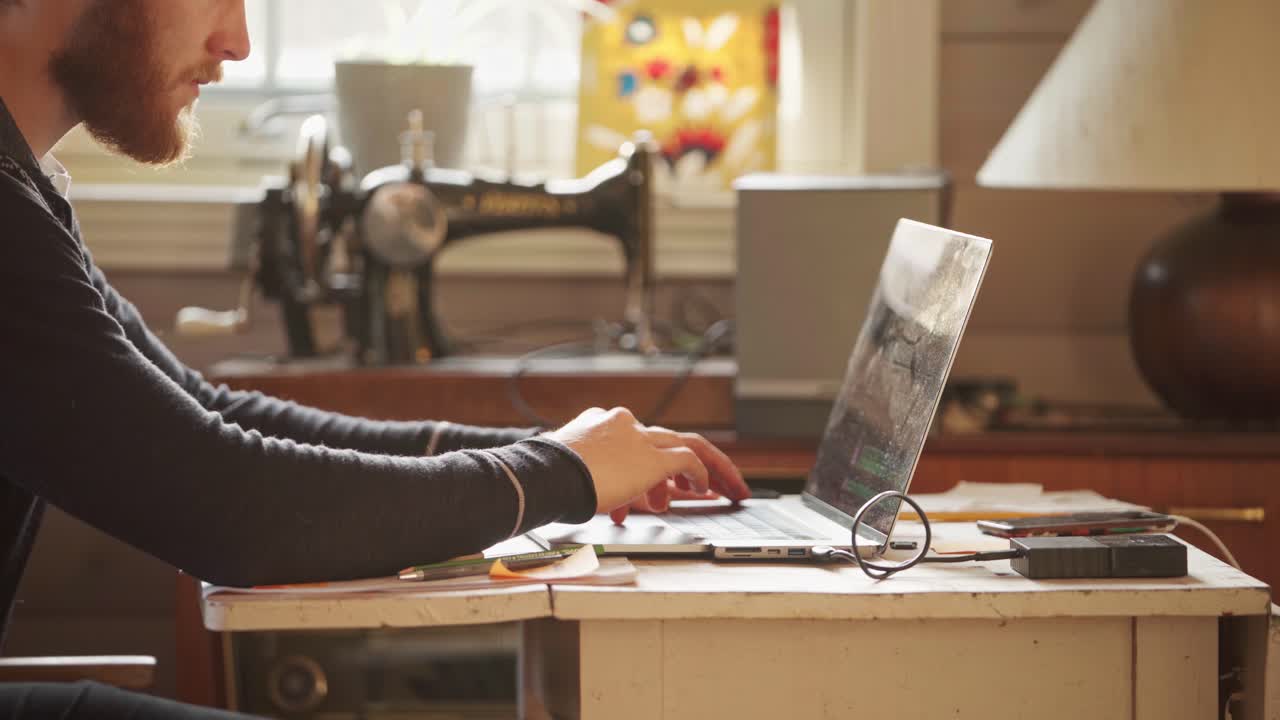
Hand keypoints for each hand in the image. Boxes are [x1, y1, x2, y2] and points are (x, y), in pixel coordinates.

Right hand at [544, 407, 750, 523]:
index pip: (639, 440)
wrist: (546, 475)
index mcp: (602, 425)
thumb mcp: (573, 472)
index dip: (655, 462)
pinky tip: (705, 490)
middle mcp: (625, 425)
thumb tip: (614, 502)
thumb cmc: (548, 478)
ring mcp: (640, 439)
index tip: (665, 477)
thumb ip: (596, 478)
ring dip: (710, 468)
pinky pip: (689, 462)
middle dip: (696, 461)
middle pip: (670, 438)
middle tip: (714, 480)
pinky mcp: (652, 457)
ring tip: (724, 488)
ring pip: (689, 445)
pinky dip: (701, 475)